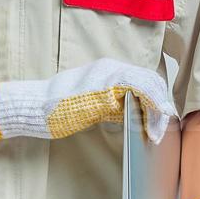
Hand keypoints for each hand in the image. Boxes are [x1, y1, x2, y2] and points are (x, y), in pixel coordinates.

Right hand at [0, 57, 178, 141]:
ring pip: (148, 84)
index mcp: (107, 70)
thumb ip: (113, 105)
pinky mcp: (104, 88)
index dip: (156, 97)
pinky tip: (151, 125)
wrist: (35, 107)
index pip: (143, 78)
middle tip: (164, 126)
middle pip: (150, 79)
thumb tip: (136, 114)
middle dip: (161, 103)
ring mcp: (107, 75)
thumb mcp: (91, 104)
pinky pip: (138, 91)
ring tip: (158, 131)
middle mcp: (110, 67)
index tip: (161, 117)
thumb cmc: (58, 109)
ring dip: (158, 109)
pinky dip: (150, 107)